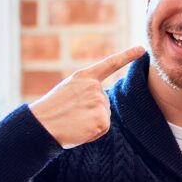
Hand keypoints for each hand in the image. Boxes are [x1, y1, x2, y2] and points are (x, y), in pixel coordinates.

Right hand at [29, 46, 143, 147]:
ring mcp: (99, 103)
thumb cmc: (51, 110)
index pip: (110, 64)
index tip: (142, 49)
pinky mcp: (102, 120)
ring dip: (91, 122)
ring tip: (73, 121)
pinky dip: (92, 132)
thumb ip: (87, 90)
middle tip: (71, 114)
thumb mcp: (68, 90)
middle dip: (90, 111)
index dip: (127, 56)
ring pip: (104, 115)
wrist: (40, 125)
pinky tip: (79, 129)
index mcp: (84, 77)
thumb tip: (101, 102)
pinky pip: (103, 128)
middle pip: (104, 102)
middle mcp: (95, 87)